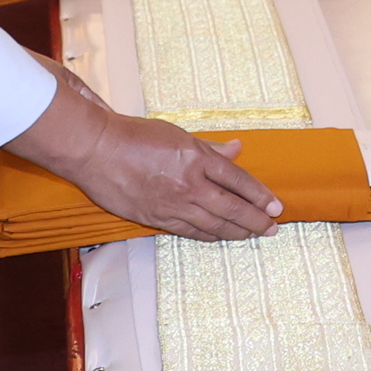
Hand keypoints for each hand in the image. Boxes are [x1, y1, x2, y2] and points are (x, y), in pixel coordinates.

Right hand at [81, 120, 284, 239]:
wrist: (94, 149)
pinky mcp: (156, 218)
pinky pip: (190, 231)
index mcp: (197, 157)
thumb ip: (209, 147)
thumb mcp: (177, 133)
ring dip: (237, 232)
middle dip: (256, 220)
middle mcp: (189, 183)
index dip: (260, 196)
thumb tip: (237, 149)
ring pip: (214, 224)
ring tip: (253, 235)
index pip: (239, 181)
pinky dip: (210, 235)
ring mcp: (173, 203)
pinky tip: (220, 237)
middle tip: (272, 228)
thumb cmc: (132, 135)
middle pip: (233, 207)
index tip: (276, 206)